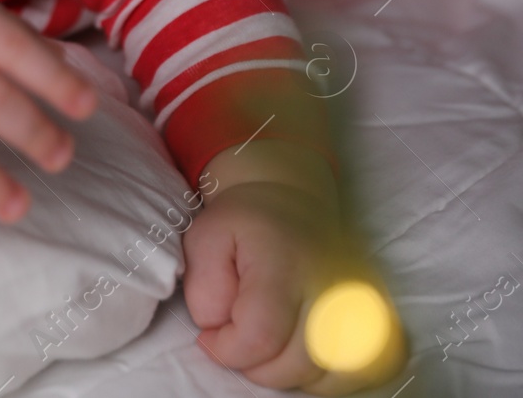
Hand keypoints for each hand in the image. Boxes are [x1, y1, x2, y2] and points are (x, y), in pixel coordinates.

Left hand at [186, 142, 405, 393]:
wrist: (292, 203)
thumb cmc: (244, 224)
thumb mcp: (204, 237)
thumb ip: (203, 286)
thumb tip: (219, 327)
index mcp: (286, 264)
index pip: (260, 336)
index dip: (226, 349)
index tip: (211, 334)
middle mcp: (332, 288)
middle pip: (296, 364)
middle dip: (254, 365)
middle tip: (236, 338)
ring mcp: (362, 306)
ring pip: (328, 375)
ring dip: (287, 375)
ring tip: (265, 345)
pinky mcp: (378, 320)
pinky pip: (360, 371)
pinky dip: (325, 378)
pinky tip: (297, 357)